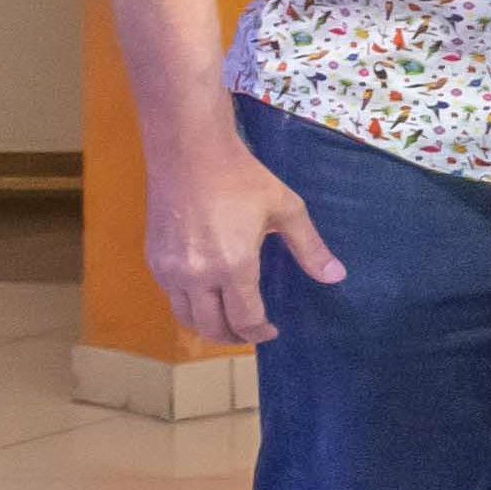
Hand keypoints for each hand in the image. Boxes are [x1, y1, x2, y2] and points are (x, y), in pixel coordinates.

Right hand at [149, 135, 329, 352]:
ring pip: (186, 317)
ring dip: (209, 326)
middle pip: (212, 327)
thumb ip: (309, 248)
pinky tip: (207, 296)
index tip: (272, 331)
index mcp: (233, 266)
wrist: (189, 153)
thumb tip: (336, 276)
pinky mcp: (154, 260)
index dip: (260, 332)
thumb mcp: (286, 209)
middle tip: (252, 332)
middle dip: (235, 336)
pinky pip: (171, 297)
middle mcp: (196, 275)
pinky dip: (190, 306)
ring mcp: (169, 270)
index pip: (245, 319)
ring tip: (229, 321)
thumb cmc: (242, 178)